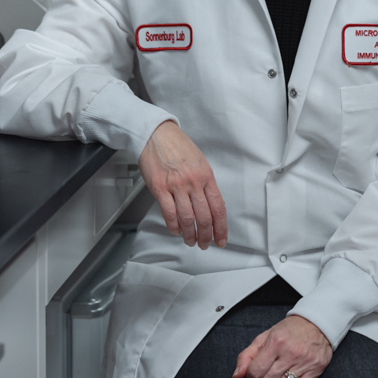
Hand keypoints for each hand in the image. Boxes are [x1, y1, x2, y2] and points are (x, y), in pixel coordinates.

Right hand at [139, 120, 227, 248]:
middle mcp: (193, 182)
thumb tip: (210, 205)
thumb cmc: (177, 146)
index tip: (221, 238)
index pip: (218, 207)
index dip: (221, 228)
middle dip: (206, 235)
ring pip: (187, 218)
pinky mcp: (160, 188)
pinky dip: (173, 226)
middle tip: (205, 244)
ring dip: (190, 234)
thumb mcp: (199, 162)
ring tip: (190, 241)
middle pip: (204, 217)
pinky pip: (169, 213)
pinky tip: (176, 230)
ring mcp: (176, 185)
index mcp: (206, 176)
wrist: (156, 133)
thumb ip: (205, 183)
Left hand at [233, 315, 332, 377]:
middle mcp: (291, 352)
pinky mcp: (316, 370)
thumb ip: (247, 356)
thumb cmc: (289, 330)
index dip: (252, 373)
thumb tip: (236, 376)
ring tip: (281, 369)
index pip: (255, 371)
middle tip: (269, 368)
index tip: (256, 368)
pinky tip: (293, 371)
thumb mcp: (265, 337)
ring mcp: (305, 362)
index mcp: (276, 341)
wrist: (316, 323)